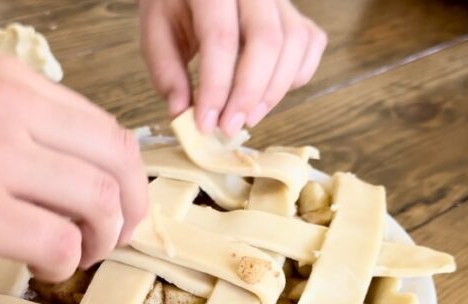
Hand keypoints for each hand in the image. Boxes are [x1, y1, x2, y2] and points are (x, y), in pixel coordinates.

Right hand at [0, 57, 146, 280]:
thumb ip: (29, 128)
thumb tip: (98, 175)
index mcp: (10, 80)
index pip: (110, 131)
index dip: (128, 181)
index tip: (115, 211)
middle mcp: (6, 108)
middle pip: (117, 165)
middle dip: (128, 214)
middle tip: (107, 242)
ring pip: (99, 203)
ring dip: (100, 242)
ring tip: (72, 257)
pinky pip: (60, 243)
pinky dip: (65, 266)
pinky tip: (40, 270)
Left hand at [139, 0, 326, 135]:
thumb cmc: (176, 4)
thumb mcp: (157, 30)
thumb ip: (167, 71)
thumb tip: (182, 114)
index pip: (221, 38)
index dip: (216, 87)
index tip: (205, 124)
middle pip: (267, 40)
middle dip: (249, 93)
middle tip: (229, 127)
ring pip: (295, 43)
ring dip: (274, 91)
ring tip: (247, 117)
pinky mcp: (295, 12)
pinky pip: (310, 44)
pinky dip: (296, 75)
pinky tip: (270, 93)